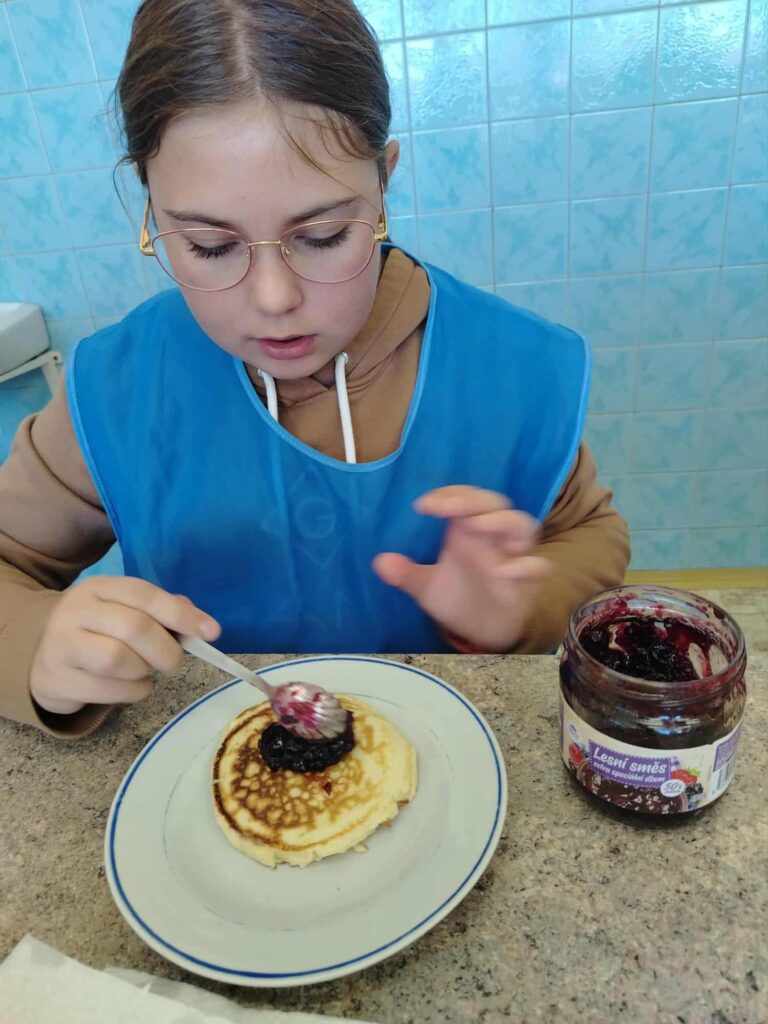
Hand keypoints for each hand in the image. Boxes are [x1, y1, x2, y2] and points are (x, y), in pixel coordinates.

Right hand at [30, 576, 220, 715]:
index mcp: (98, 587)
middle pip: (135, 628)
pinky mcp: (56, 679)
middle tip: (173, 663)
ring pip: (120, 660)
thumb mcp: (125, 612)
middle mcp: (76, 610)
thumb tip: (200, 624)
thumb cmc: (98, 633)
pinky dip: (134, 692)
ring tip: (143, 671)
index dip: (182, 615)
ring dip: (144, 672)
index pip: (145, 595)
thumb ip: (162, 612)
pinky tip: (129, 686)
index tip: (212, 633)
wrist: (44, 659)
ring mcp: (61, 644)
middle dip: (167, 650)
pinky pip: (110, 690)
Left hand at [372, 486, 550, 650]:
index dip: (449, 495)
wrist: (485, 631)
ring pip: (522, 525)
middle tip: (448, 508)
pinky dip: (526, 566)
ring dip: (502, 522)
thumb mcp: (428, 588)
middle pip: (495, 503)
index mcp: (467, 531)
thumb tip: (380, 562)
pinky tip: (506, 572)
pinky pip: (537, 567)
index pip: (464, 498)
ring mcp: (514, 557)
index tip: (423, 506)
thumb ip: (407, 575)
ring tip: (477, 526)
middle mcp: (493, 537)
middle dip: (473, 501)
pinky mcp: (528, 582)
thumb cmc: (459, 597)